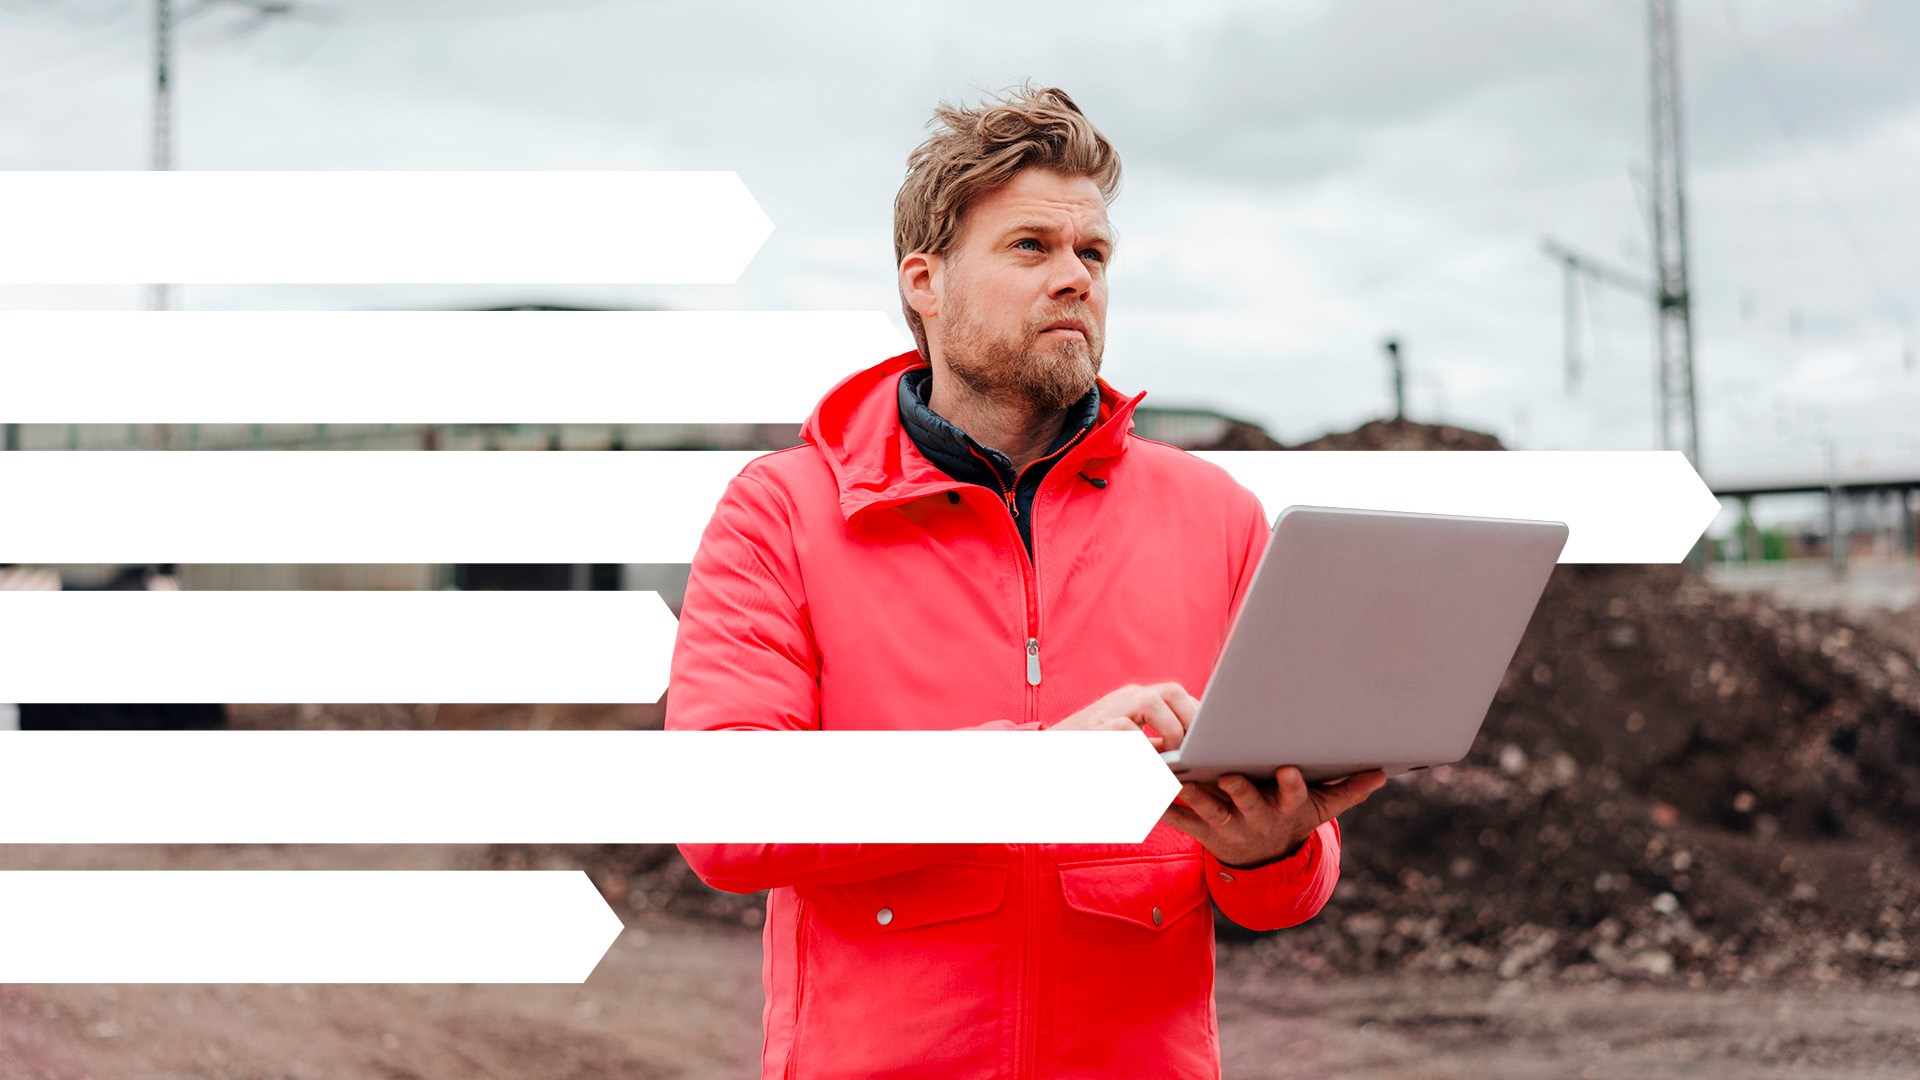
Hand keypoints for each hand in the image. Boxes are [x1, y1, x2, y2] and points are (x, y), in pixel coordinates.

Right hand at [1045, 682, 1197, 751]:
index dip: (1196, 716)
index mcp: (1135, 702)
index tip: (1208, 742)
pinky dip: (1142, 750)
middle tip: (1197, 752)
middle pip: (1171, 691)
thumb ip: (1154, 747)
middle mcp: (1124, 699)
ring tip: (1173, 760)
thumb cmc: (1089, 760)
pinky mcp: (1094, 728)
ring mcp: (1107, 710)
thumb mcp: (1128, 751)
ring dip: (1170, 731)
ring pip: (1152, 701)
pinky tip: (1150, 771)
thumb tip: (1191, 757)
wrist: (1041, 761)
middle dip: (1191, 720)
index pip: (1177, 697)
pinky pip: (1126, 730)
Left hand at [1160, 766, 1385, 867]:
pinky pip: (1179, 819)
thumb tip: (1382, 772)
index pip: (1294, 795)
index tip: (1289, 770)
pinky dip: (1161, 807)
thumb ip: (1350, 789)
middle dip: (1238, 790)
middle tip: (1226, 774)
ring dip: (1192, 797)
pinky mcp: (1201, 830)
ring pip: (1208, 812)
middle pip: (1246, 803)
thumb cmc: (1293, 816)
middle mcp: (1256, 818)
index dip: (1292, 785)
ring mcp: (1227, 826)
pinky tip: (1143, 792)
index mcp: (1285, 808)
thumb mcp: (1323, 806)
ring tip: (1175, 780)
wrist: (1263, 856)